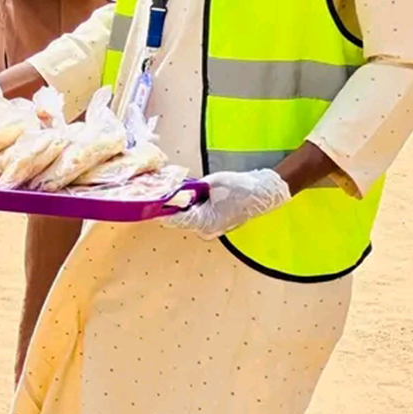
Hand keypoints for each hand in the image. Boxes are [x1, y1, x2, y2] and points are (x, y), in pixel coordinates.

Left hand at [163, 169, 290, 238]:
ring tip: (171, 191)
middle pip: (177, 219)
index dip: (159, 208)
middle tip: (158, 191)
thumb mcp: (210, 183)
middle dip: (168, 205)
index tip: (148, 199)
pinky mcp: (213, 225)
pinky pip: (194, 217)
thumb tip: (172, 189)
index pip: (172, 219)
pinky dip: (188, 207)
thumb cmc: (240, 187)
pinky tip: (185, 196)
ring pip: (185, 218)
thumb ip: (189, 188)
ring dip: (178, 206)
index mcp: (204, 222)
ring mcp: (210, 229)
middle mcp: (205, 230)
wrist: (264, 193)